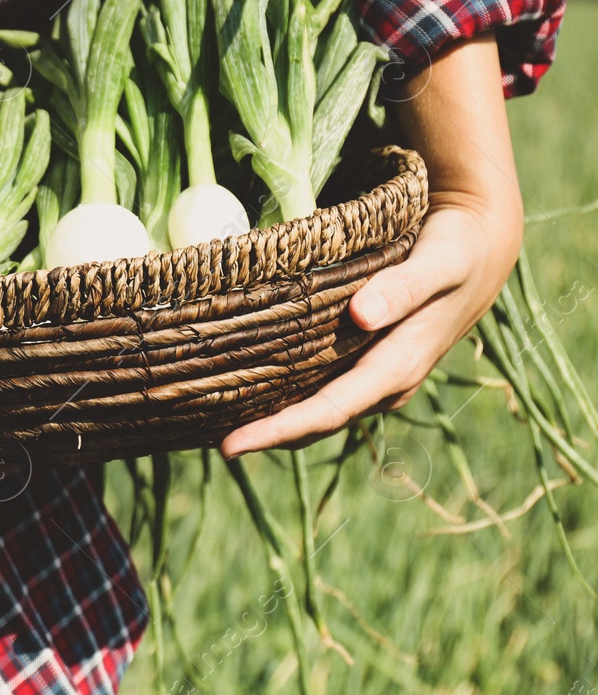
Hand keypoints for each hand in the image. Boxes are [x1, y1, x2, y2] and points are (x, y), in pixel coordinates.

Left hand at [221, 32, 521, 456]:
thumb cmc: (456, 250)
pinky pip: (323, 390)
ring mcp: (376, 377)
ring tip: (217, 426)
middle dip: (267, 436)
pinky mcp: (367, 362)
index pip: (329, 411)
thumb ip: (403, 288)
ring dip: (275, 423)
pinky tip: (250, 393)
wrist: (480, 248)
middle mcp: (385, 382)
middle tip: (214, 446)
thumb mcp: (438, 262)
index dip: (280, 430)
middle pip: (317, 422)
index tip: (231, 445)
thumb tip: (360, 316)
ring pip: (319, 411)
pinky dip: (288, 398)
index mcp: (398, 365)